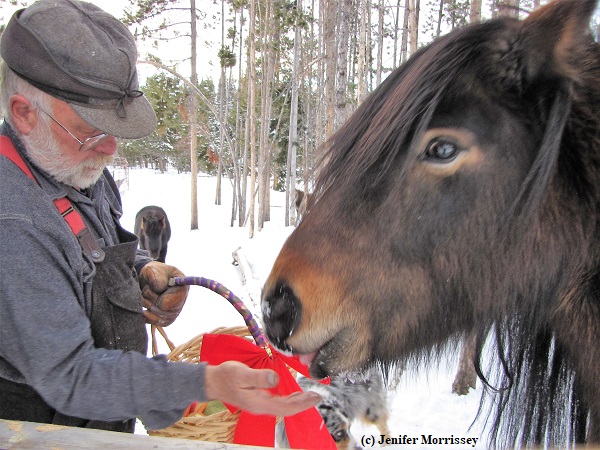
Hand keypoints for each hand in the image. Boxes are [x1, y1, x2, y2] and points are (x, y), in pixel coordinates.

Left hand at [138, 261, 188, 326]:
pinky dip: (145, 314)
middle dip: (149, 300)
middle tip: (147, 289)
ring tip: (145, 295)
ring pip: (156, 317)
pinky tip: (144, 305)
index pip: (166, 303)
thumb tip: (159, 288)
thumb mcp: (155, 269)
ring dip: (146, 305)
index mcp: (182, 288)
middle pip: (160, 311)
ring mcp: (174, 311)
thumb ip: (158, 277)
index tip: (152, 288)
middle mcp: (181, 301)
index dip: (156, 296)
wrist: (148, 278)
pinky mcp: (166, 318)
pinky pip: (154, 322)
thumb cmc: (153, 272)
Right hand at [204, 361, 320, 416]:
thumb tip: (276, 380)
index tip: (315, 398)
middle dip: (304, 403)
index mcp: (258, 403)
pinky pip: (279, 402)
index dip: (302, 403)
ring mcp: (260, 404)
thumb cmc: (226, 376)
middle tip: (318, 396)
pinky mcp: (259, 399)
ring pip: (284, 406)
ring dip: (298, 401)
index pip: (286, 407)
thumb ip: (259, 376)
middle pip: (287, 409)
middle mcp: (261, 406)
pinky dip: (290, 398)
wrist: (213, 382)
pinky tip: (295, 395)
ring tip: (311, 396)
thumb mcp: (241, 373)